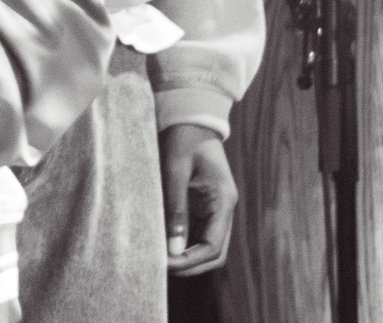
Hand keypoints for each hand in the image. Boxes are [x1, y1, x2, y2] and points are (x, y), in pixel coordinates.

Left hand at [160, 125, 236, 276]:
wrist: (190, 116)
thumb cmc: (183, 138)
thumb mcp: (176, 171)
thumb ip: (176, 209)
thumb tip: (174, 249)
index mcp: (223, 201)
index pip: (213, 247)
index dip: (190, 261)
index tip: (165, 264)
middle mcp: (223, 209)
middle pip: (214, 254)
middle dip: (189, 265)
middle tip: (160, 267)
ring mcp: (215, 208)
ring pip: (206, 246)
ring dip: (186, 257)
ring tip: (159, 258)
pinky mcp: (204, 205)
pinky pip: (197, 233)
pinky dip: (183, 243)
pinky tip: (163, 243)